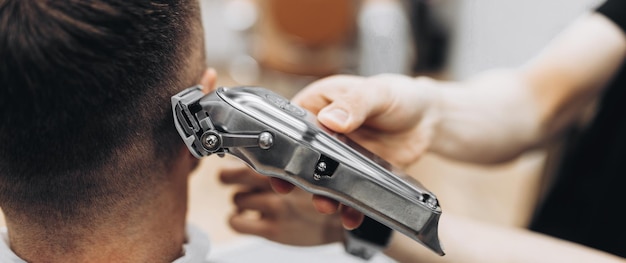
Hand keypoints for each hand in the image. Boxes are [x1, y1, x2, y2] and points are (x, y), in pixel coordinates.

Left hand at [218, 160, 343, 245]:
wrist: (340, 226)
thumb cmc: (324, 196)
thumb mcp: (311, 169)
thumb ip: (288, 157)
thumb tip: (258, 143)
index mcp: (292, 166)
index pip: (255, 155)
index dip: (241, 157)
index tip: (237, 157)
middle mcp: (283, 186)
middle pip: (237, 175)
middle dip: (231, 176)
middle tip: (231, 177)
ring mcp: (276, 207)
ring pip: (237, 198)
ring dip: (241, 198)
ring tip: (251, 198)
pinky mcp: (272, 229)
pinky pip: (236, 222)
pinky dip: (236, 219)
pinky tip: (246, 217)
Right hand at [271, 74, 441, 228]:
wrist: (428, 118)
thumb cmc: (398, 95)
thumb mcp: (376, 92)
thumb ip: (355, 103)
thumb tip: (332, 119)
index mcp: (320, 106)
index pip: (290, 124)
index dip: (280, 143)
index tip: (276, 160)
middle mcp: (326, 134)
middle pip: (301, 158)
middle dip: (297, 177)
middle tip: (293, 189)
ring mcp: (341, 157)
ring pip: (323, 180)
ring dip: (321, 196)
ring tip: (326, 205)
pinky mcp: (359, 174)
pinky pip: (348, 194)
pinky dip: (348, 208)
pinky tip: (351, 216)